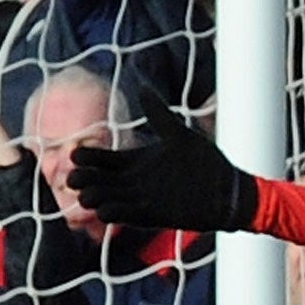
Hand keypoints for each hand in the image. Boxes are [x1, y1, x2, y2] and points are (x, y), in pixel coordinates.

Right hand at [68, 93, 258, 232]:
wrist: (230, 190)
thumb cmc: (207, 163)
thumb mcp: (179, 136)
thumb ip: (159, 115)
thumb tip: (143, 87)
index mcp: (136, 162)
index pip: (102, 159)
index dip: (87, 158)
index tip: (75, 153)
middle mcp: (135, 182)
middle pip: (100, 181)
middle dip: (84, 179)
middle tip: (74, 177)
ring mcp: (143, 200)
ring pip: (110, 199)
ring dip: (97, 198)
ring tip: (87, 196)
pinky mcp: (155, 216)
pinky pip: (131, 217)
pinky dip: (118, 214)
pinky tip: (105, 211)